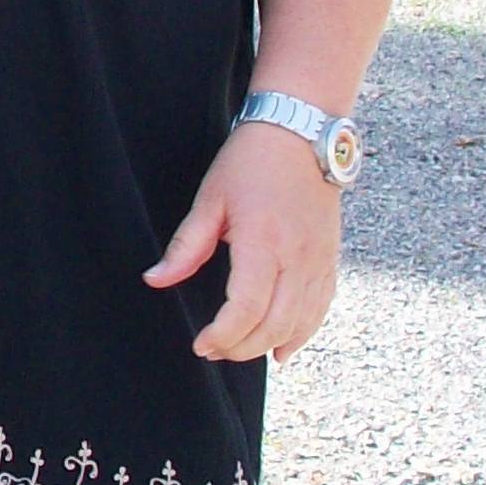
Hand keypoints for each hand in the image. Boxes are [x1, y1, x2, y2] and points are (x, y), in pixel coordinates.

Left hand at [144, 122, 341, 362]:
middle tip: (213, 350)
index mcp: (263, 241)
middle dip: (241, 347)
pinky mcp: (330, 259)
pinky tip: (282, 350)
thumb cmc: (250, 162)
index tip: (201, 344)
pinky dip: (302, 334)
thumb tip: (155, 280)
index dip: (223, 334)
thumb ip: (185, 246)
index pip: (247, 307)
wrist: (301, 133)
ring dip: (268, 345)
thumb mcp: (210, 199)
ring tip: (239, 351)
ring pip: (300, 322)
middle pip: (274, 323)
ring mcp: (319, 260)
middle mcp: (297, 257)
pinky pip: (321, 308)